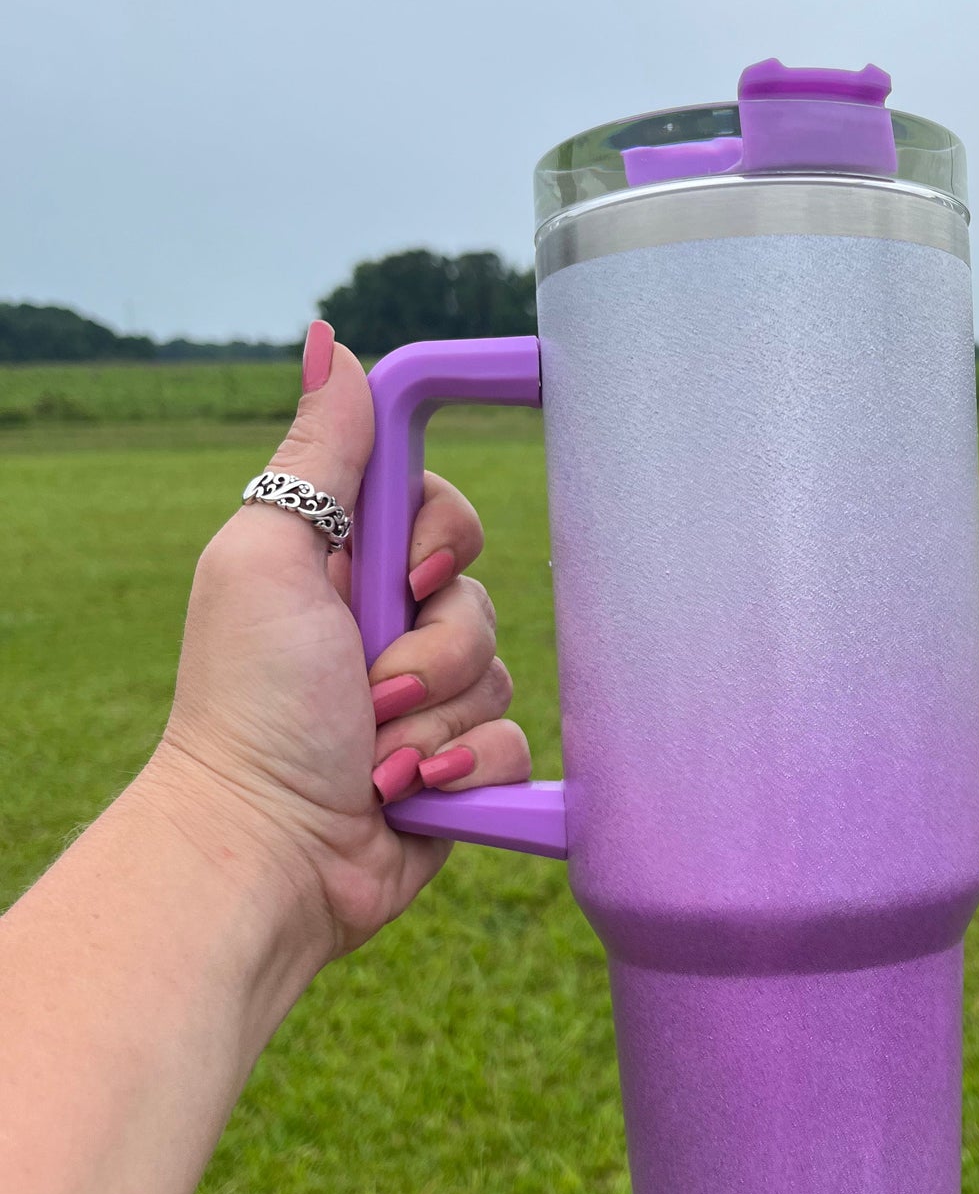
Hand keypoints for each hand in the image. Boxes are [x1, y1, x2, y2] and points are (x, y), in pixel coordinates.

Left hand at [150, 322, 529, 968]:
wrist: (268, 853)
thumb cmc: (250, 706)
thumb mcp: (271, 558)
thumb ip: (317, 457)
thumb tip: (332, 341)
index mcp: (340, 568)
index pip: (440, 507)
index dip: (442, 536)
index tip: (410, 572)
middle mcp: (385, 628)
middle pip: (480, 594)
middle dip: (434, 647)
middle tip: (370, 685)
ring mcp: (423, 701)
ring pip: (500, 673)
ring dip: (435, 720)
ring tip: (375, 756)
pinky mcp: (456, 768)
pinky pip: (513, 746)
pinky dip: (465, 772)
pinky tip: (411, 795)